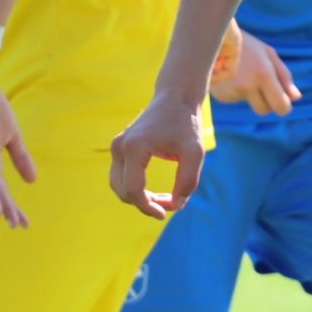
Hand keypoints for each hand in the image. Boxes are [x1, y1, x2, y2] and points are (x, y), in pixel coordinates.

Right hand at [109, 93, 207, 220]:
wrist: (174, 97)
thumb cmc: (186, 124)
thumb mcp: (195, 153)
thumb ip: (188, 181)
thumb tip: (176, 205)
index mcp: (135, 147)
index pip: (134, 190)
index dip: (148, 207)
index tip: (165, 214)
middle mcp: (120, 147)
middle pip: (124, 191)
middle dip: (146, 204)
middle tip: (172, 204)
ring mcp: (117, 147)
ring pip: (119, 187)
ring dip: (140, 199)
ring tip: (166, 200)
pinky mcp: (119, 148)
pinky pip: (121, 178)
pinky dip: (136, 190)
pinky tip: (156, 193)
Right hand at [209, 29, 299, 115]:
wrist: (213, 40)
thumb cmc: (246, 45)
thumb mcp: (268, 54)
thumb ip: (284, 76)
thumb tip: (296, 98)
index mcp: (263, 74)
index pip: (280, 105)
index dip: (283, 107)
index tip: (283, 103)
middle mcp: (247, 86)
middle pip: (264, 110)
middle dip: (267, 103)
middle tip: (261, 85)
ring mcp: (232, 92)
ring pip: (250, 104)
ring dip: (250, 94)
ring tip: (241, 73)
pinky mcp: (221, 96)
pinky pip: (237, 101)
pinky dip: (236, 92)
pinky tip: (231, 77)